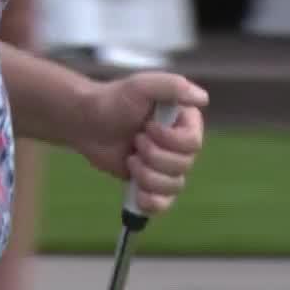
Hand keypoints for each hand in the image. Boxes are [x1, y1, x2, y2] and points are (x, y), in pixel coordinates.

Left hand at [72, 72, 208, 217]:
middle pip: (184, 166)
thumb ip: (173, 87)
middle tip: (135, 140)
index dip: (169, 140)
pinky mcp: (151, 183)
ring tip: (130, 160)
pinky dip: (152, 202)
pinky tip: (139, 194)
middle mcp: (180, 144)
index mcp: (184, 121)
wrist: (87, 121)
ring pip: (174, 186)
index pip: (193, 143)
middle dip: (154, 156)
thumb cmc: (114, 99)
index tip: (146, 126)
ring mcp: (166, 165)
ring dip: (147, 175)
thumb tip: (203, 98)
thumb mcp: (142, 85)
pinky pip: (164, 203)